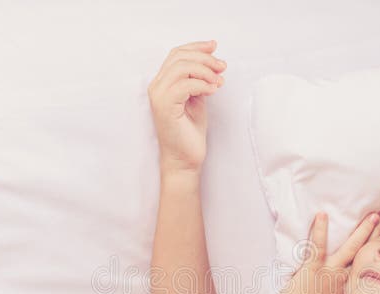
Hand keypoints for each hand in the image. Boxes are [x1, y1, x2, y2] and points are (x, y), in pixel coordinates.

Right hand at [147, 40, 226, 175]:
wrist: (185, 159)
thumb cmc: (189, 132)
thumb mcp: (197, 99)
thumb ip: (199, 81)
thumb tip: (212, 63)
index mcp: (162, 83)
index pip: (177, 54)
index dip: (196, 47)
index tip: (215, 47)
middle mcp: (157, 86)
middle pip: (179, 57)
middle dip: (205, 58)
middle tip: (222, 67)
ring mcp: (158, 96)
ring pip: (182, 68)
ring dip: (205, 70)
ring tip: (219, 81)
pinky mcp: (165, 106)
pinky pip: (185, 85)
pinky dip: (203, 84)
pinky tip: (213, 90)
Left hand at [275, 211, 379, 293]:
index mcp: (354, 288)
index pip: (373, 266)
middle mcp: (346, 278)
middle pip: (366, 252)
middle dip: (378, 234)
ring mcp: (330, 271)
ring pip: (351, 248)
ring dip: (363, 230)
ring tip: (373, 215)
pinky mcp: (313, 267)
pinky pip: (317, 246)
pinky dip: (319, 230)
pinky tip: (322, 214)